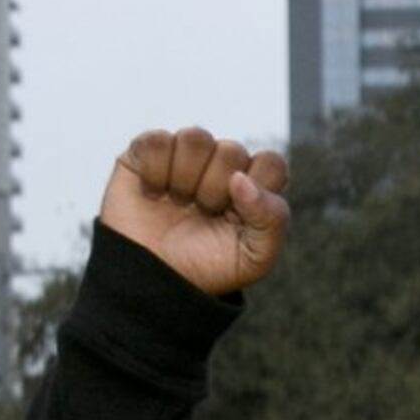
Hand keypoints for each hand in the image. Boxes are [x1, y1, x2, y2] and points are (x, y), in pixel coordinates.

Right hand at [100, 127, 289, 296]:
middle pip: (232, 150)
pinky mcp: (147, 152)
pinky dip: (154, 172)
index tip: (237, 216)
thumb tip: (241, 178)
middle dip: (216, 190)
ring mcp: (185, 156)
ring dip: (186, 178)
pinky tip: (152, 194)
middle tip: (202, 214)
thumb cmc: (206, 268)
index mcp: (253, 187)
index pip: (271, 163)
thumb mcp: (255, 258)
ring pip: (195, 137)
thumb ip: (272, 219)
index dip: (256, 187)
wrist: (150, 282)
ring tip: (178, 202)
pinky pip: (158, 141)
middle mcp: (221, 165)